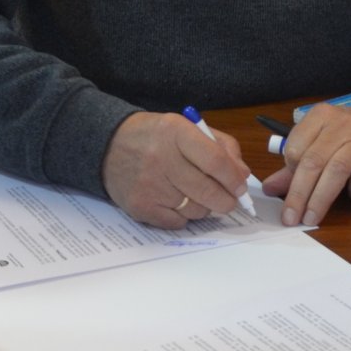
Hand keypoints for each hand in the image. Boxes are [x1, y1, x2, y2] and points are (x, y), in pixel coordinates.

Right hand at [102, 111, 250, 228]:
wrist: (108, 146)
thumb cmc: (155, 137)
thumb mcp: (187, 128)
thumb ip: (220, 146)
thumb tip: (242, 174)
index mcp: (176, 132)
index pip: (215, 161)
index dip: (234, 178)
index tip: (240, 187)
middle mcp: (161, 158)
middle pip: (209, 191)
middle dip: (227, 200)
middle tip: (229, 199)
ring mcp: (149, 185)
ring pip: (197, 210)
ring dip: (204, 206)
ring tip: (195, 193)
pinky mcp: (141, 207)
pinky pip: (178, 222)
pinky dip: (184, 216)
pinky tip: (176, 201)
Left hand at [267, 99, 350, 227]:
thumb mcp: (324, 141)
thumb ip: (296, 165)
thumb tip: (269, 188)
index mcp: (320, 116)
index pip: (294, 148)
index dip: (290, 173)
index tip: (290, 189)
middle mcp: (340, 123)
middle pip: (312, 162)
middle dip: (297, 195)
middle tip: (289, 218)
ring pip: (334, 172)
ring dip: (319, 200)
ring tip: (310, 219)